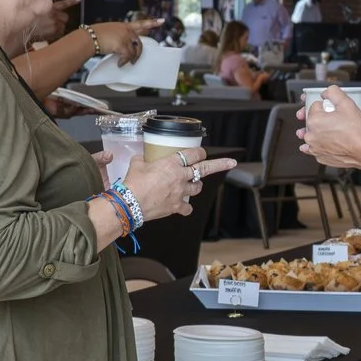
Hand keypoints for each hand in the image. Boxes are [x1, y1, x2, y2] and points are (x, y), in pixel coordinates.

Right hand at [88, 18, 152, 63]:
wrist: (88, 38)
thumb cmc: (94, 35)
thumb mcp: (108, 31)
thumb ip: (117, 35)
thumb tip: (118, 46)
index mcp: (123, 26)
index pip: (140, 23)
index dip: (152, 23)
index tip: (161, 21)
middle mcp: (126, 30)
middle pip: (139, 42)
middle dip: (138, 52)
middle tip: (135, 59)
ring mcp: (125, 37)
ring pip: (134, 51)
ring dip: (131, 59)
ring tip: (126, 62)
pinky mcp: (122, 45)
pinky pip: (127, 56)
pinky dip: (124, 62)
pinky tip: (120, 64)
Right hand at [122, 151, 236, 219]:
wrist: (129, 204)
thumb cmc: (132, 184)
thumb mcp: (136, 164)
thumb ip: (143, 160)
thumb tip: (142, 158)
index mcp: (172, 163)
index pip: (193, 153)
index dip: (200, 152)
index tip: (202, 152)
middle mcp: (180, 177)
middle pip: (204, 169)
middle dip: (220, 164)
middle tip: (231, 162)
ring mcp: (181, 193)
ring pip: (197, 188)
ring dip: (196, 186)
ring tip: (191, 186)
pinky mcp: (177, 207)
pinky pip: (188, 208)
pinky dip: (186, 208)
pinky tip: (183, 206)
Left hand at [296, 88, 360, 169]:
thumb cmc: (357, 131)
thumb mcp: (347, 103)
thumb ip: (333, 92)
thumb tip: (326, 92)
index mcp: (314, 120)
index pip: (315, 106)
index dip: (326, 105)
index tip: (333, 109)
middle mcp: (310, 135)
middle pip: (312, 120)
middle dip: (321, 118)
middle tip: (334, 119)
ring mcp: (314, 148)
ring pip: (313, 134)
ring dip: (319, 131)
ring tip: (331, 130)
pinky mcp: (320, 157)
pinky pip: (316, 148)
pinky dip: (321, 144)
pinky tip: (327, 141)